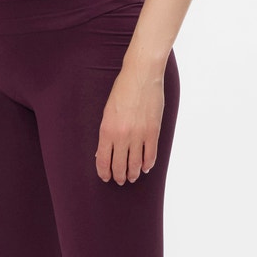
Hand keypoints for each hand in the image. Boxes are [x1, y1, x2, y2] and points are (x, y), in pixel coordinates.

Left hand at [95, 63, 164, 183]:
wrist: (141, 76)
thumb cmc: (122, 91)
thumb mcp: (108, 112)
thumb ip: (106, 133)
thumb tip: (103, 152)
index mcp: (107, 130)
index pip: (103, 160)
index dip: (104, 172)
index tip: (105, 177)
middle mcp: (122, 136)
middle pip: (119, 166)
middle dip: (118, 176)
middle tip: (120, 180)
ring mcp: (139, 135)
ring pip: (135, 164)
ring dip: (133, 174)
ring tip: (131, 177)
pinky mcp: (153, 132)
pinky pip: (150, 155)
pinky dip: (147, 164)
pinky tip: (145, 168)